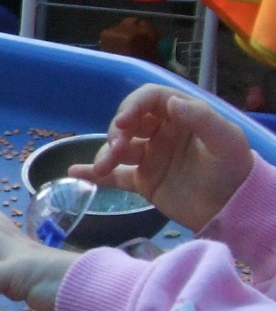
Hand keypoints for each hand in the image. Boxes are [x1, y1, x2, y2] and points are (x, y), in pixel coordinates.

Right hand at [72, 83, 253, 231]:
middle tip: (117, 150)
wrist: (235, 210)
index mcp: (180, 116)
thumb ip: (201, 118)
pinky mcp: (144, 181)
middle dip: (117, 133)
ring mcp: (151, 157)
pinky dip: (95, 173)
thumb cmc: (234, 170)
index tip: (124, 122)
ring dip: (105, 154)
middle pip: (128, 123)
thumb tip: (171, 102)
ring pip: (118, 148)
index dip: (133, 106)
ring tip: (103, 167)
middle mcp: (161, 133)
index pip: (149, 100)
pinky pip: (115, 175)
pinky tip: (76, 172)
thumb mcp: (226, 141)